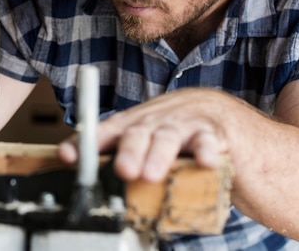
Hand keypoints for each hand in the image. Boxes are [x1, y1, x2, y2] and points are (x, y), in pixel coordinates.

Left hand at [58, 87, 232, 181]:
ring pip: (168, 137)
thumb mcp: (150, 145)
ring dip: (158, 155)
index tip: (68, 155)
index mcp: (138, 124)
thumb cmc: (181, 137)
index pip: (106, 130)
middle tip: (123, 171)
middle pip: (137, 132)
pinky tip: (205, 162)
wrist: (230, 119)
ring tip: (150, 175)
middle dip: (127, 151)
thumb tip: (89, 178)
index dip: (87, 142)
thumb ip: (124, 158)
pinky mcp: (216, 134)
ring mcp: (187, 124)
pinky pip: (210, 141)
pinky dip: (207, 151)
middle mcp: (158, 121)